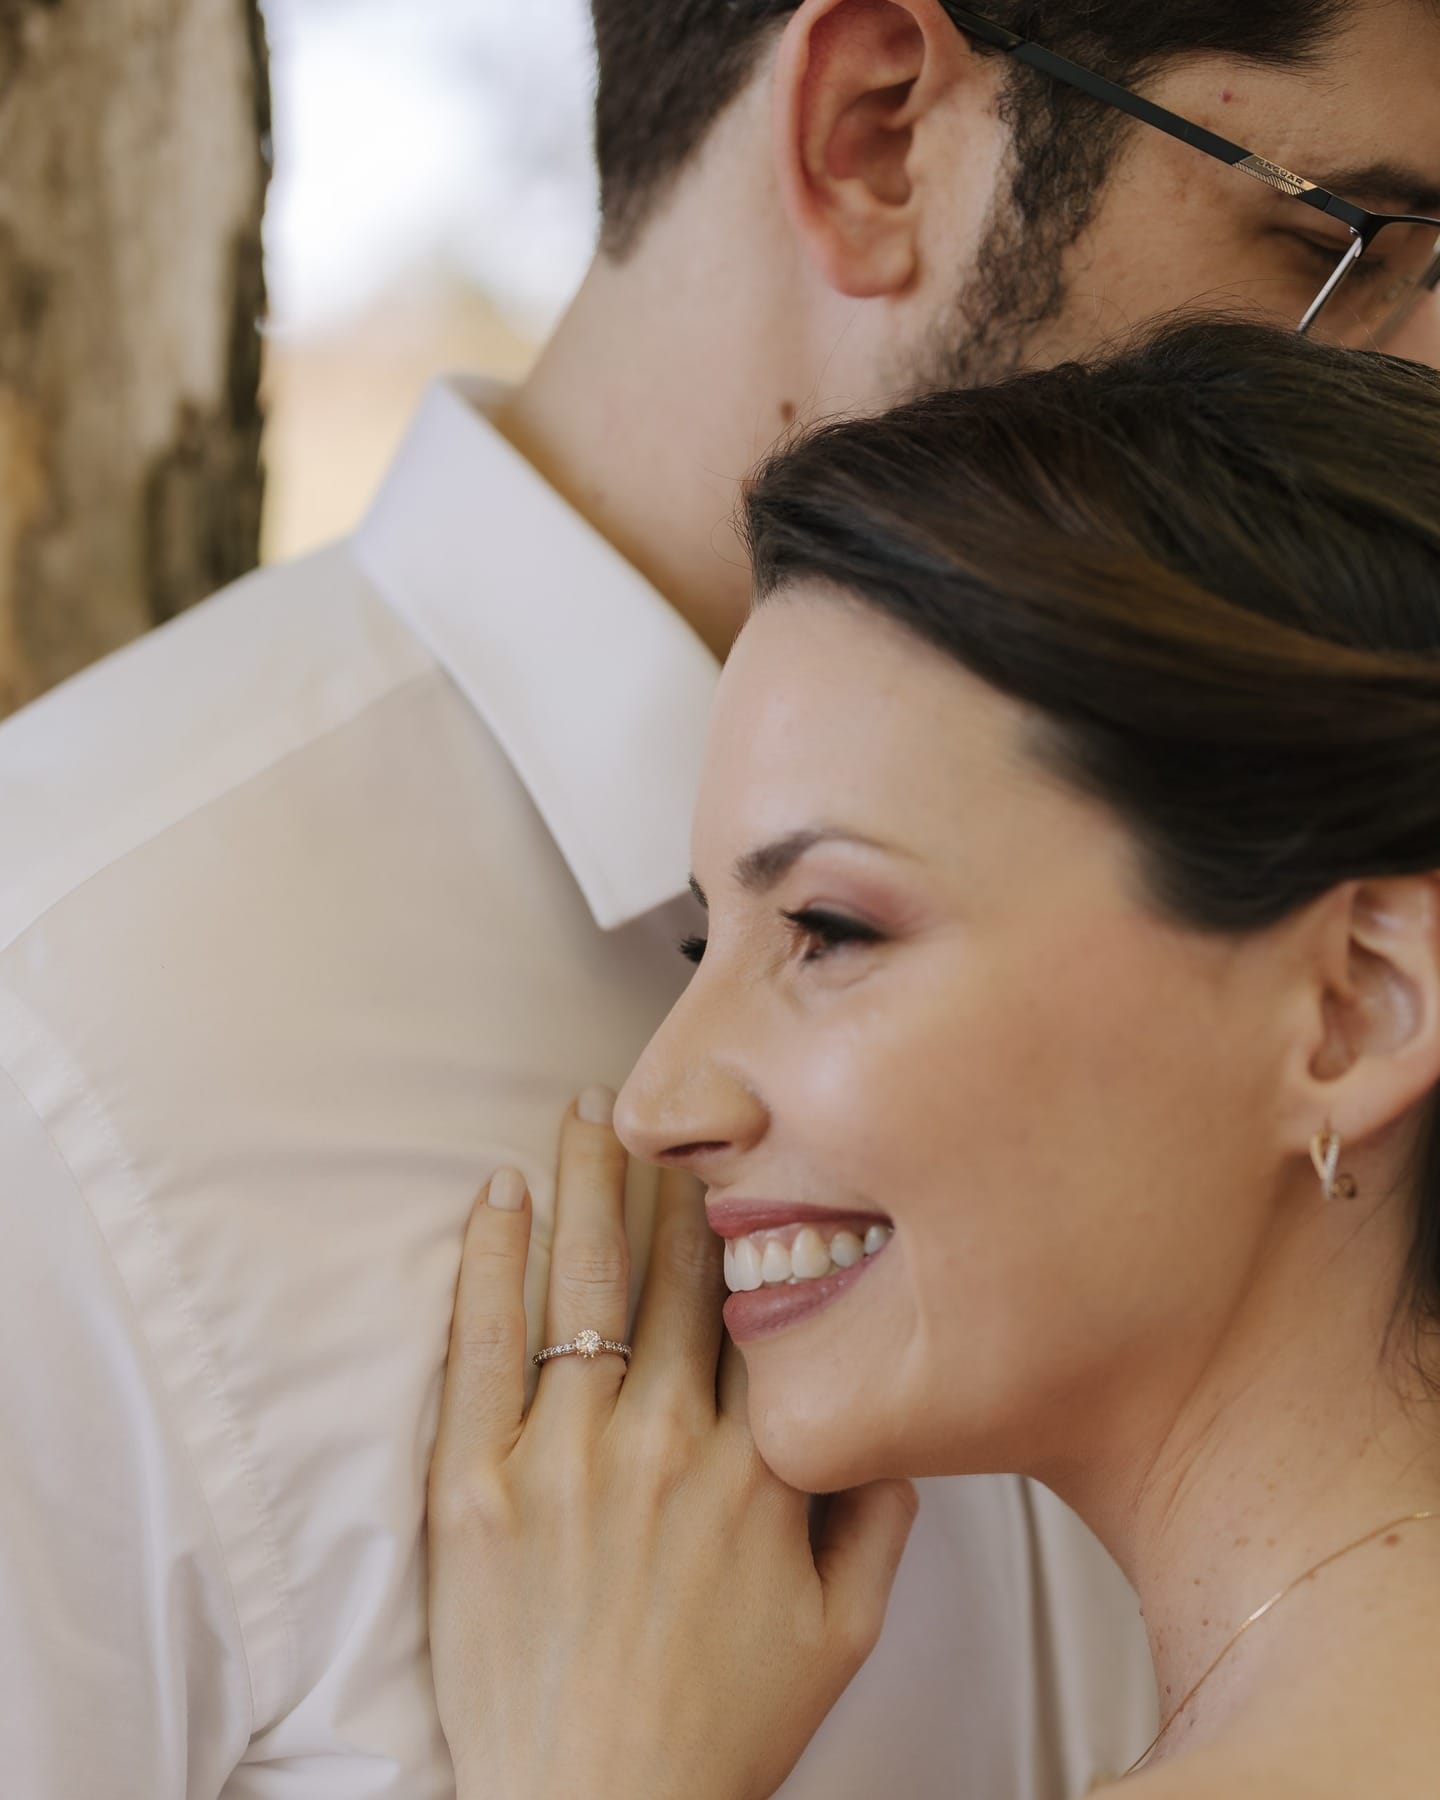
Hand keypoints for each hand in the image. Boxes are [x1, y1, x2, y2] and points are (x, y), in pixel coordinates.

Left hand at [426, 1096, 918, 1799]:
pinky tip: (501, 1196)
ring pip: (584, 1283)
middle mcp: (665, 1443)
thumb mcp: (843, 1633)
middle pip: (669, 1273)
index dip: (750, 1223)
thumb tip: (883, 1419)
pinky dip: (491, 1259)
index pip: (754, 1310)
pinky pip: (483, 1343)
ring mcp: (564, 1457)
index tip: (744, 1161)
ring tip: (584, 1111)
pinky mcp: (476, 1485)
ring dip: (587, 1183)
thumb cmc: (717, 1732)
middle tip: (660, 1102)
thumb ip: (878, 1516)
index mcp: (756, 1469)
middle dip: (668, 1175)